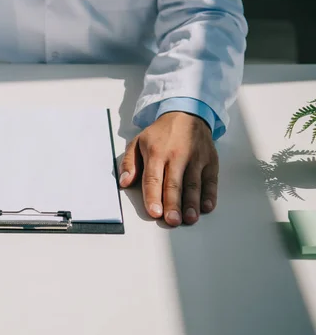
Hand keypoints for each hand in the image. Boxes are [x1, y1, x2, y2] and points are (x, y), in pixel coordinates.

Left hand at [119, 112, 217, 226]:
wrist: (187, 113)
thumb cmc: (161, 134)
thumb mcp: (138, 142)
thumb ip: (128, 163)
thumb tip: (124, 182)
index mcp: (157, 152)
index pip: (153, 178)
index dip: (153, 196)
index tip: (154, 212)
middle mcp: (177, 156)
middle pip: (174, 184)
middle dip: (173, 204)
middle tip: (172, 221)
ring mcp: (196, 158)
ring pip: (194, 184)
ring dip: (192, 203)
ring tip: (189, 219)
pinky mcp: (210, 161)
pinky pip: (210, 180)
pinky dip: (210, 194)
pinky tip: (206, 207)